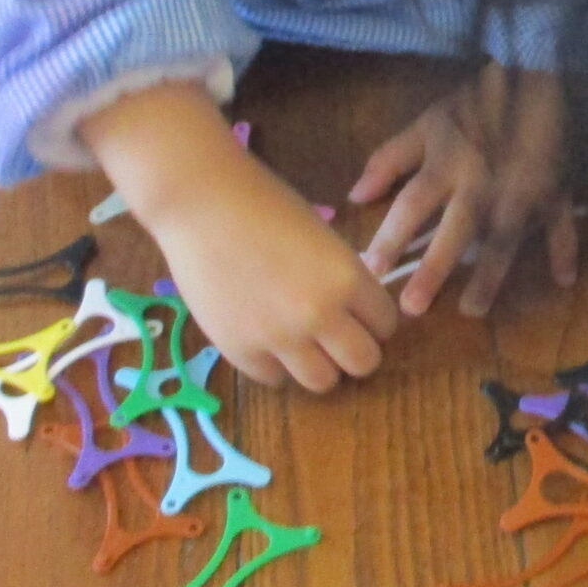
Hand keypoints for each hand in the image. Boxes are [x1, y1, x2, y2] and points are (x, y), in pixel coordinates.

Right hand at [157, 166, 402, 391]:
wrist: (202, 204)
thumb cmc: (265, 206)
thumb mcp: (323, 238)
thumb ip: (343, 279)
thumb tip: (355, 312)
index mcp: (348, 279)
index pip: (385, 324)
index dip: (374, 321)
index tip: (360, 316)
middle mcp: (320, 314)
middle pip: (363, 363)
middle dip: (355, 351)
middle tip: (337, 338)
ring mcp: (279, 338)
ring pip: (322, 382)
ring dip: (318, 365)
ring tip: (303, 344)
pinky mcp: (240, 351)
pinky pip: (274, 378)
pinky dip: (275, 364)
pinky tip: (266, 339)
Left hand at [353, 63, 578, 317]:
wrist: (537, 75)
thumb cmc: (477, 102)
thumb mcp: (428, 122)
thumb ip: (390, 159)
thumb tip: (355, 196)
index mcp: (448, 163)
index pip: (412, 204)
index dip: (390, 236)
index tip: (369, 269)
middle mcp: (482, 183)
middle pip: (456, 228)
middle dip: (435, 267)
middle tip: (413, 306)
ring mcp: (522, 189)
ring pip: (506, 236)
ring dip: (491, 274)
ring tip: (472, 308)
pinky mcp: (556, 190)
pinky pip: (563, 222)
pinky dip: (565, 249)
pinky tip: (564, 280)